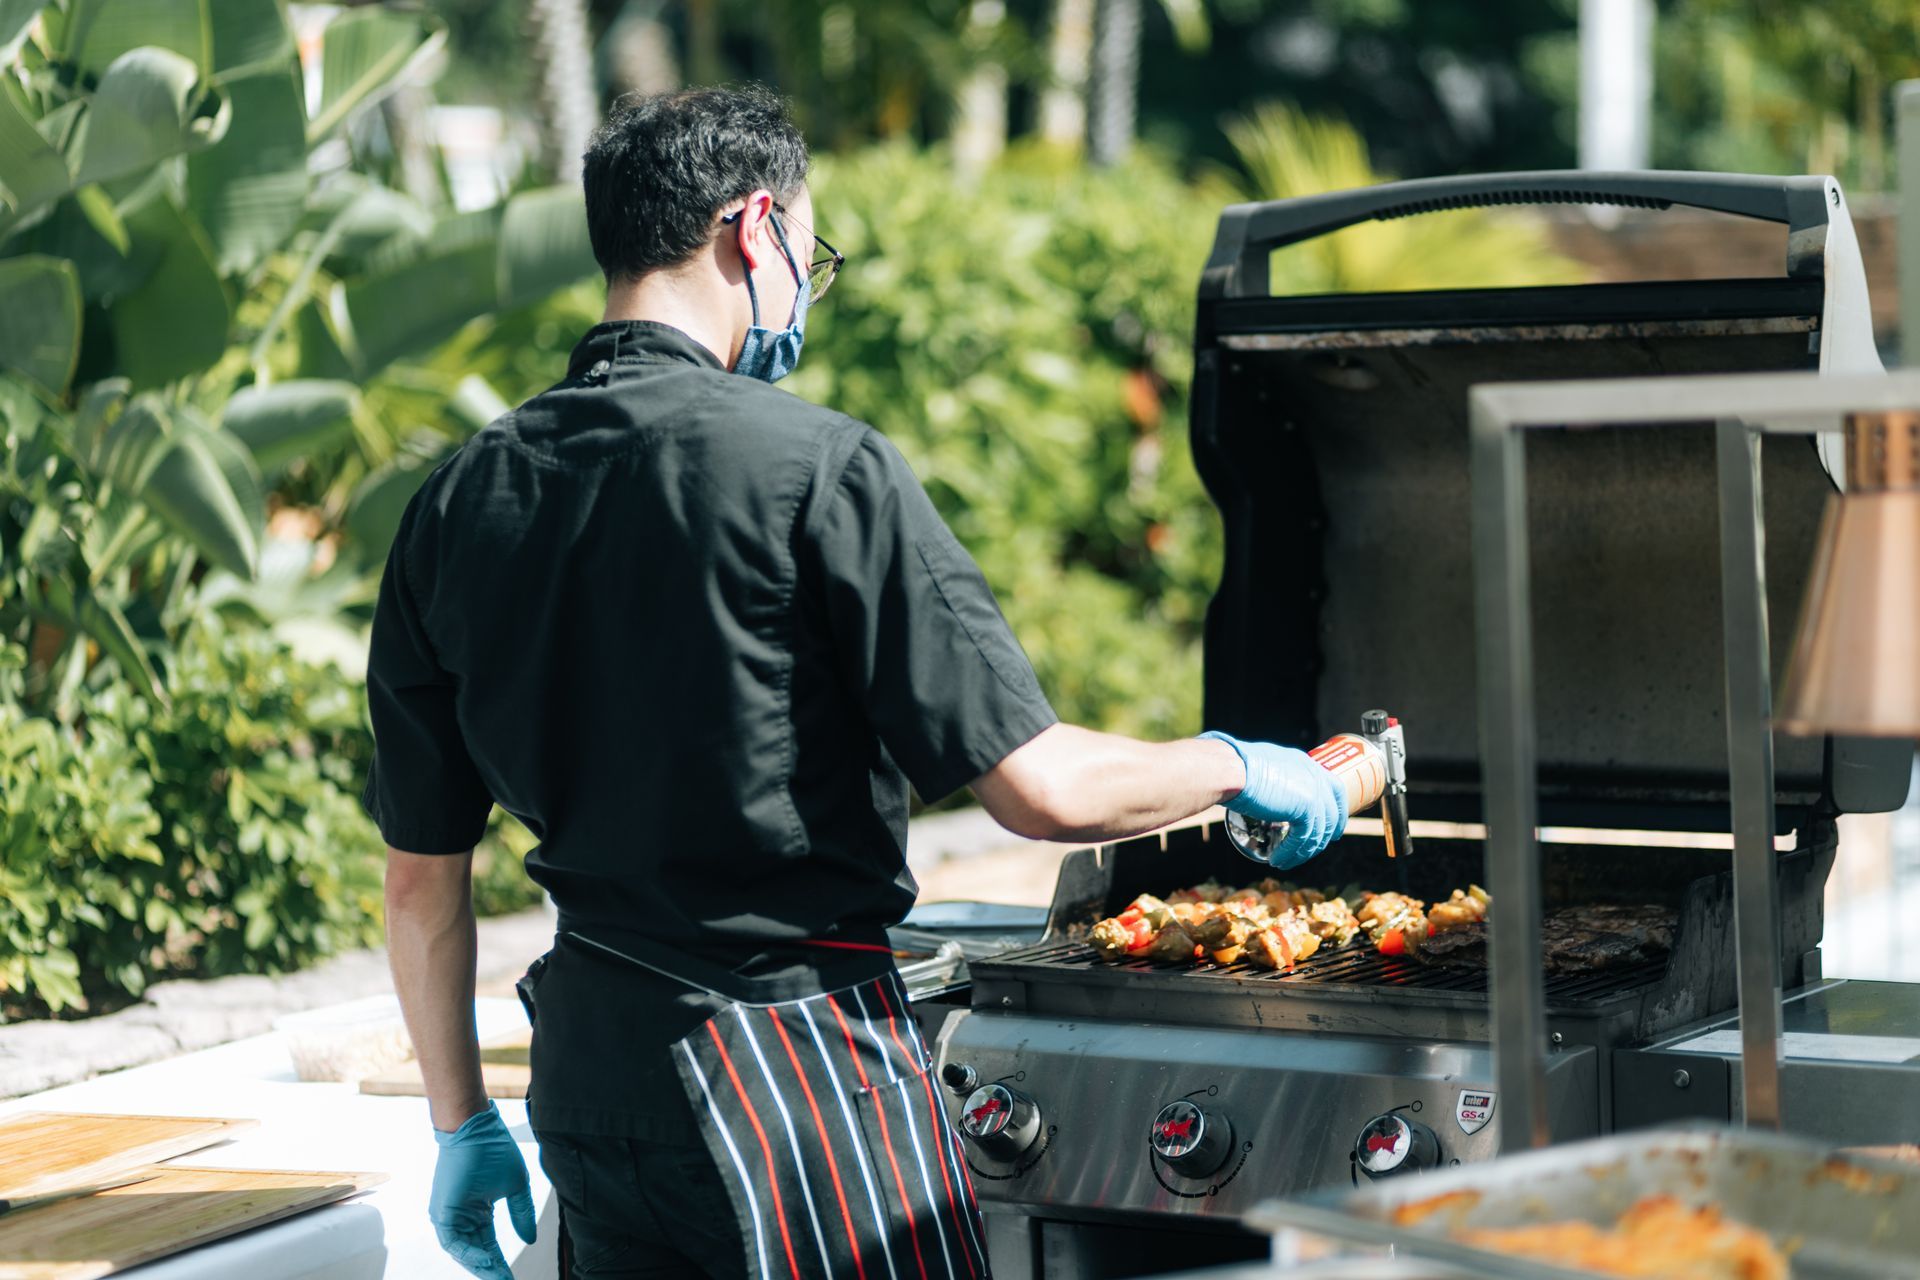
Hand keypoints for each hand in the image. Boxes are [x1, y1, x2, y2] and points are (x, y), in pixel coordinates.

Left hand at [428, 1103, 536, 1279]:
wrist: (476, 1128)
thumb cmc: (494, 1149)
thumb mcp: (515, 1186)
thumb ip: (521, 1214)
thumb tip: (529, 1239)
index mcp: (477, 1210)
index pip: (489, 1244)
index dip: (501, 1262)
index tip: (512, 1277)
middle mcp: (461, 1216)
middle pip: (476, 1252)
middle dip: (491, 1269)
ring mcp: (450, 1215)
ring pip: (462, 1251)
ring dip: (480, 1265)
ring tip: (497, 1276)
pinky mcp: (442, 1211)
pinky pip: (452, 1241)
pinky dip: (467, 1253)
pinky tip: (485, 1260)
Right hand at [1197, 731, 1346, 868]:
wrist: (1232, 770)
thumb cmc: (1235, 766)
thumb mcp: (1261, 768)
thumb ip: (1272, 779)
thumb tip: (1267, 792)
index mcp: (1306, 763)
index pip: (1334, 788)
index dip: (1337, 810)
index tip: (1333, 827)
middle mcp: (1314, 775)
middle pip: (1332, 812)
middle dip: (1325, 835)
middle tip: (1313, 850)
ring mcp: (1313, 792)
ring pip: (1317, 831)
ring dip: (1301, 851)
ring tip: (1284, 862)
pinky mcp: (1305, 808)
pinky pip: (1303, 839)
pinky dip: (1290, 853)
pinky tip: (1277, 861)